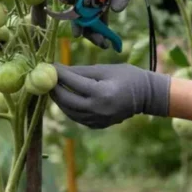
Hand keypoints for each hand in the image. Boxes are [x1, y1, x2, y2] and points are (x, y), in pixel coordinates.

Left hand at [50, 63, 170, 128]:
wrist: (146, 96)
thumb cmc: (127, 77)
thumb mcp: (104, 69)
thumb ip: (81, 71)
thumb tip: (59, 69)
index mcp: (101, 92)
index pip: (72, 83)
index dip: (58, 74)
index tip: (48, 66)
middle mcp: (98, 109)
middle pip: (66, 100)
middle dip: (54, 88)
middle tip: (46, 78)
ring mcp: (98, 120)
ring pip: (69, 111)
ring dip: (58, 99)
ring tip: (53, 87)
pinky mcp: (98, 125)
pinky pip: (77, 117)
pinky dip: (68, 108)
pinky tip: (65, 98)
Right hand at [73, 0, 170, 47]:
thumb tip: (115, 11)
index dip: (78, 18)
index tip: (79, 34)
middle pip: (85, 8)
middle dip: (90, 27)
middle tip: (101, 44)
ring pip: (94, 12)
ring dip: (98, 28)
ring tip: (105, 45)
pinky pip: (103, 10)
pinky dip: (105, 22)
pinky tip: (108, 37)